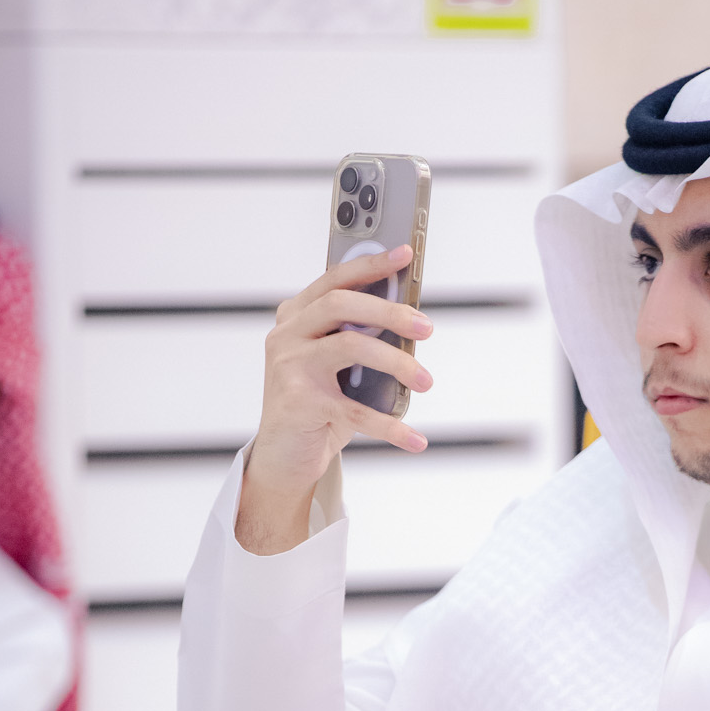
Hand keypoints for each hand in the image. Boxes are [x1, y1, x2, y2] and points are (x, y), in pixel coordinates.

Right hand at [237, 245, 433, 553]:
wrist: (283, 456)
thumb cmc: (318, 404)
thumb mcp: (336, 365)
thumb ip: (359, 337)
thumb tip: (411, 321)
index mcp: (295, 317)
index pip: (334, 280)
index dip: (370, 265)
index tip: (405, 254)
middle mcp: (286, 335)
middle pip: (341, 306)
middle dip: (389, 311)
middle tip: (426, 327)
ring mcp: (288, 368)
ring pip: (350, 347)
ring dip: (397, 362)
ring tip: (426, 380)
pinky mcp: (299, 405)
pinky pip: (355, 412)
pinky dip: (391, 427)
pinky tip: (416, 439)